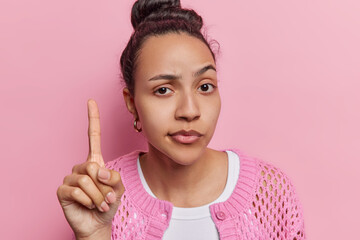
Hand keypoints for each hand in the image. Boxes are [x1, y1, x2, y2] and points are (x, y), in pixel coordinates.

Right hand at [57, 99, 123, 239]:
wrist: (98, 224)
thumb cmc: (108, 204)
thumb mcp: (118, 189)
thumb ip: (114, 177)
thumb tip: (98, 171)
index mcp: (96, 162)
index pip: (93, 137)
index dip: (93, 119)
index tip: (91, 101)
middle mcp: (82, 167)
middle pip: (95, 167)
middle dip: (106, 187)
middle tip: (107, 198)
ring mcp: (71, 177)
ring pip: (87, 181)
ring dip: (99, 197)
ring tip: (100, 204)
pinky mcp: (63, 190)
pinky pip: (77, 191)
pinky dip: (89, 201)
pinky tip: (89, 206)